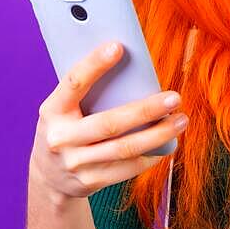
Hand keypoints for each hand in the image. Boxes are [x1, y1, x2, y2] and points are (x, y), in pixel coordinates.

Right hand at [29, 41, 187, 201]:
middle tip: (174, 98)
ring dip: (158, 134)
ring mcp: (76, 163)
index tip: (118, 47)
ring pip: (125, 148)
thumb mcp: (62, 109)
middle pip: (110, 123)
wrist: (48, 177)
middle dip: (146, 110)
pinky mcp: (91, 181)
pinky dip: (151, 155)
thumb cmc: (64, 129)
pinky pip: (128, 168)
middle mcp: (61, 138)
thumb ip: (86, 91)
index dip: (94, 64)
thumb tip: (128, 67)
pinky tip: (167, 145)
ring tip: (181, 121)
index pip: (74, 83)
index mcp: (52, 111)